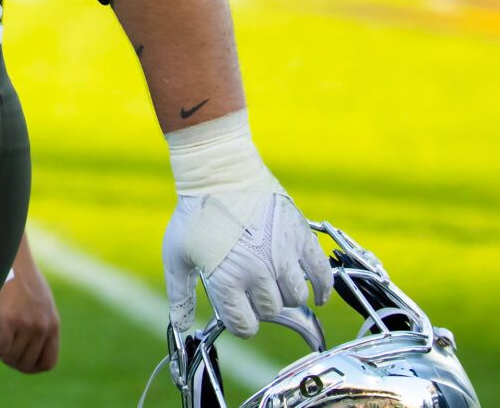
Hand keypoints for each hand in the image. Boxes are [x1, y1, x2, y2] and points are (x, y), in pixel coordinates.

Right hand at [0, 236, 59, 372]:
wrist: (8, 254)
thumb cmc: (18, 274)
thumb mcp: (39, 300)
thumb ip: (38, 322)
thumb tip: (26, 346)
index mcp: (52, 323)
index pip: (47, 362)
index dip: (30, 366)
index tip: (17, 358)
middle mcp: (42, 327)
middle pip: (25, 363)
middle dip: (10, 358)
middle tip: (0, 344)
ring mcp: (27, 325)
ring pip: (10, 356)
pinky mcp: (9, 320)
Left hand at [163, 190, 330, 337]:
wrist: (219, 172)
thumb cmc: (196, 212)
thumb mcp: (176, 254)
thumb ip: (180, 294)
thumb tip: (181, 326)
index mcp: (227, 279)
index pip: (245, 325)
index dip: (241, 321)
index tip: (239, 310)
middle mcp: (258, 271)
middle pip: (272, 310)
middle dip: (261, 303)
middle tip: (252, 287)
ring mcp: (282, 255)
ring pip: (296, 297)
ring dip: (286, 294)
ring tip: (275, 281)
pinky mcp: (300, 237)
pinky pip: (322, 274)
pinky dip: (323, 289)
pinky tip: (317, 295)